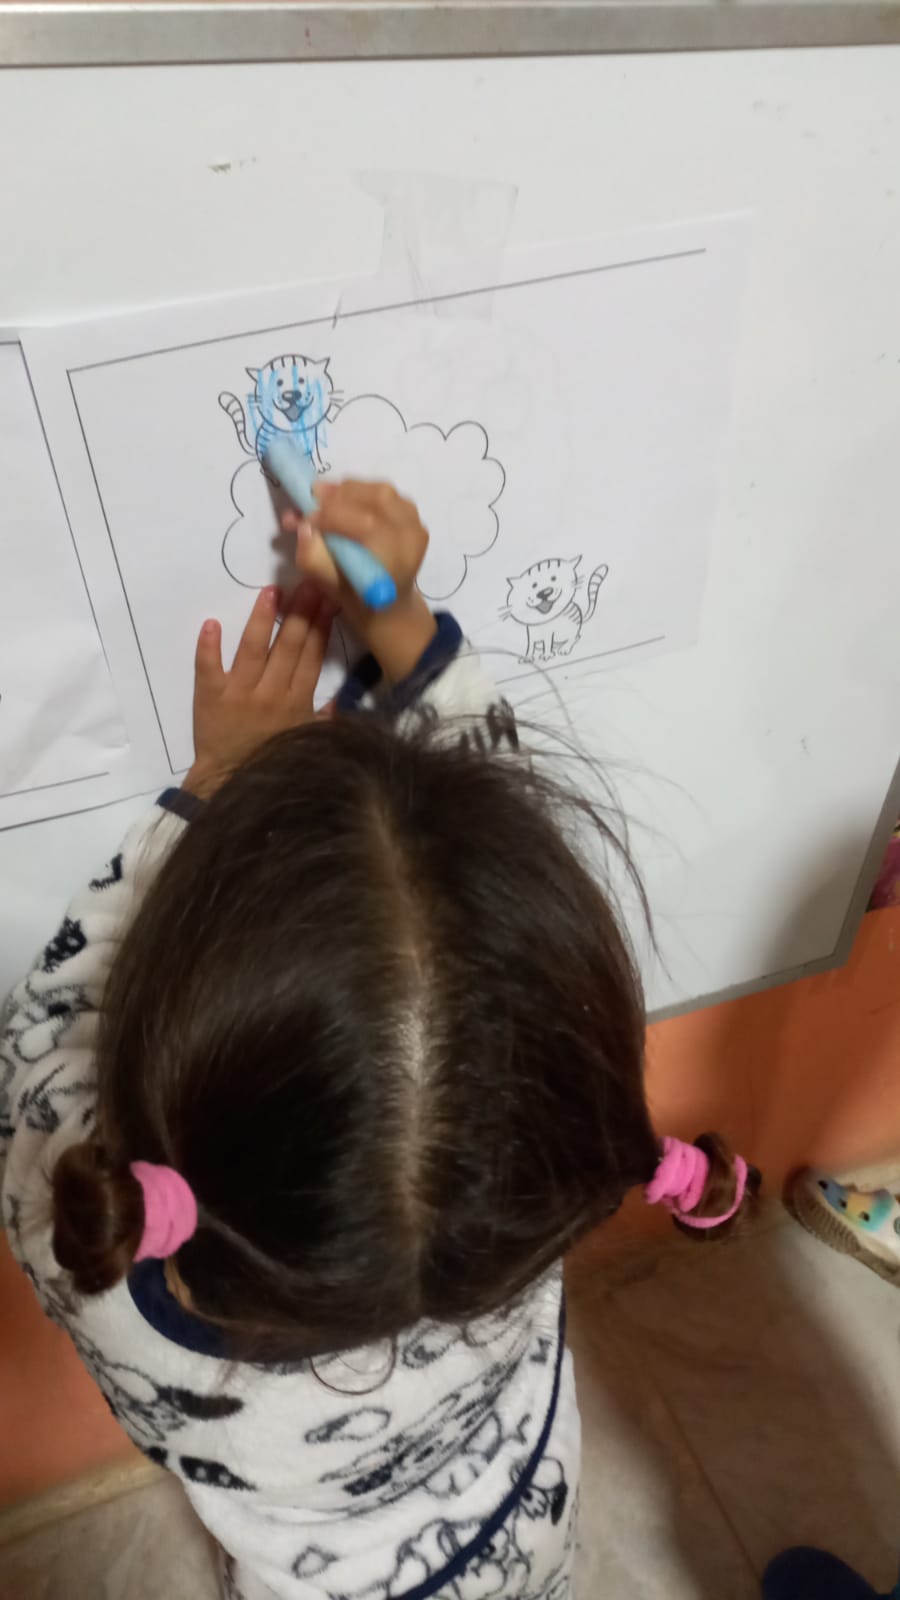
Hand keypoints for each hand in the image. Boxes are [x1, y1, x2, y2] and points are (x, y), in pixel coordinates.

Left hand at [184, 582, 334, 796]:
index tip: (329, 599)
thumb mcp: (307, 743)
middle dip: (301, 613)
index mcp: (297, 703)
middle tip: (310, 583)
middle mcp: (270, 693)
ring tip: (271, 592)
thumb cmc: (270, 761)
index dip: (321, 626)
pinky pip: (208, 669)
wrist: (230, 785)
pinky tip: (212, 624)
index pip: (311, 657)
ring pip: (253, 650)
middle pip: (289, 646)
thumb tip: (340, 699)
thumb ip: (324, 720)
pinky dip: (208, 648)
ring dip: (263, 620)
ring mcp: (239, 693)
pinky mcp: (210, 697)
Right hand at [282, 480, 437, 683]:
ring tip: (323, 496)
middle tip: (310, 495)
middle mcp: (412, 535)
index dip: (331, 516)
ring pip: (380, 490)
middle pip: (376, 499)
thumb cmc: (356, 597)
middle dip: (338, 495)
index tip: (304, 517)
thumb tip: (301, 524)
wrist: (388, 604)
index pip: (365, 525)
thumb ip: (312, 556)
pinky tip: (343, 499)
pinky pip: (384, 492)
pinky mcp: (411, 514)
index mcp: (397, 558)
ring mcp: (415, 522)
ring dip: (348, 490)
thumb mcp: (328, 585)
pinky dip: (361, 491)